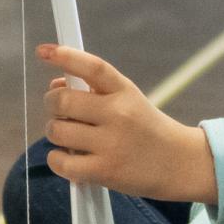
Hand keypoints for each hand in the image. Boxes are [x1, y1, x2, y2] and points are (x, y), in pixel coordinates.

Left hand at [38, 44, 217, 201]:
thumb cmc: (146, 130)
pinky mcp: (105, 171)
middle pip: (62, 101)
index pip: (92, 67)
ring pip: (57, 131)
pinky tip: (66, 158)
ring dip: (54, 132)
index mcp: (124, 91)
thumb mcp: (129, 101)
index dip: (65, 56)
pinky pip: (62, 162)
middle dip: (52, 104)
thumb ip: (94, 91)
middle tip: (60, 112)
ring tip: (68, 137)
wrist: (180, 164)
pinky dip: (56, 159)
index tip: (43, 51)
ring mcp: (112, 143)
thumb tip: (56, 86)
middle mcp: (119, 114)